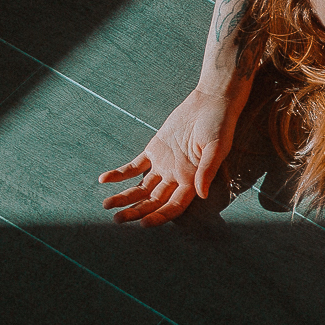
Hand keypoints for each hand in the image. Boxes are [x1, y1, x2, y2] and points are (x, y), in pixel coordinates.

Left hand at [99, 87, 239, 225]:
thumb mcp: (217, 147)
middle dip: (136, 211)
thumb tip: (201, 195)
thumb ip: (208, 170)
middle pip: (154, 201)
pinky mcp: (154, 150)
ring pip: (141, 188)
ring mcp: (164, 164)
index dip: (160, 216)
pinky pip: (134, 167)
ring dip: (125, 197)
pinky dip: (119, 174)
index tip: (144, 223)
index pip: (174, 206)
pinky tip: (104, 180)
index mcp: (193, 180)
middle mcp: (177, 177)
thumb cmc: (219, 125)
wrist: (211, 102)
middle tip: (118, 219)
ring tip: (107, 205)